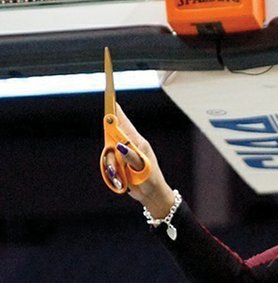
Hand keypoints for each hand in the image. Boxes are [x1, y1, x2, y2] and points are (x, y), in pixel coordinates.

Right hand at [103, 103, 175, 218]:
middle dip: (109, 150)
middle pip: (112, 138)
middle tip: (117, 165)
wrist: (151, 194)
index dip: (116, 112)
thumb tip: (120, 146)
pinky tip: (120, 181)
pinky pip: (109, 163)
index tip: (109, 100)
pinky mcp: (120, 162)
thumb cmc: (150, 180)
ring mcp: (124, 154)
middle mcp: (131, 145)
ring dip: (111, 166)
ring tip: (122, 179)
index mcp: (138, 142)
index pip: (124, 123)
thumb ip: (131, 157)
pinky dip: (112, 172)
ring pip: (108, 152)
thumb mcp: (142, 169)